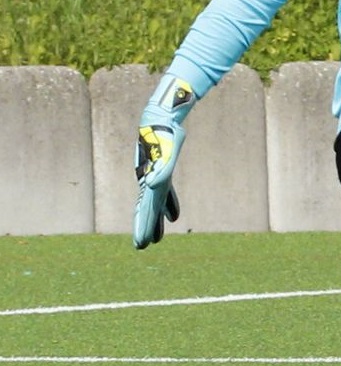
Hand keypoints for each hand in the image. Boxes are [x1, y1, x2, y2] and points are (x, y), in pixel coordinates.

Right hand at [134, 74, 195, 248]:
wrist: (159, 119)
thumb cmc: (164, 135)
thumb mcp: (167, 152)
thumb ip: (162, 169)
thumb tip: (155, 185)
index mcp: (149, 181)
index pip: (145, 209)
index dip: (143, 226)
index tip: (141, 243)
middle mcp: (149, 181)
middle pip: (147, 209)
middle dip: (145, 227)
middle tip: (142, 246)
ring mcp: (155, 177)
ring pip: (155, 204)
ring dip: (156, 220)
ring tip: (157, 238)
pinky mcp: (163, 172)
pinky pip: (165, 193)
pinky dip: (169, 205)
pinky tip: (174, 217)